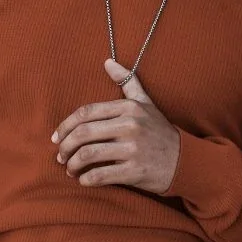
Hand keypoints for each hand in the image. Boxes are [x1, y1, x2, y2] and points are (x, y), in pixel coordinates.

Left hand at [52, 59, 179, 193]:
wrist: (185, 161)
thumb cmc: (160, 131)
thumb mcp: (146, 103)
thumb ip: (127, 81)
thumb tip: (108, 62)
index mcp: (128, 108)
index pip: (86, 113)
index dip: (65, 126)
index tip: (56, 137)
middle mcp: (130, 125)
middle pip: (83, 133)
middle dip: (65, 146)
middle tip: (60, 156)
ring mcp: (133, 149)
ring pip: (88, 155)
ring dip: (72, 164)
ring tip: (69, 169)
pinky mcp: (135, 171)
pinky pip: (101, 175)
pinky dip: (86, 179)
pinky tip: (83, 180)